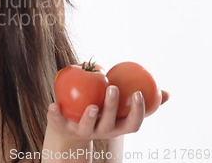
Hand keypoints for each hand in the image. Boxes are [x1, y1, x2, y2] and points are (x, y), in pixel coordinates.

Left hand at [44, 86, 169, 146]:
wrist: (69, 128)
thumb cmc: (100, 111)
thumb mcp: (119, 106)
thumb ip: (141, 99)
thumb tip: (167, 92)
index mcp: (116, 126)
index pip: (131, 124)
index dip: (136, 112)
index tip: (138, 93)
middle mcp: (100, 131)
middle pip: (109, 124)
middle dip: (113, 108)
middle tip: (113, 88)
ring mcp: (81, 131)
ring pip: (87, 126)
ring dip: (90, 116)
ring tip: (92, 105)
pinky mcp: (63, 127)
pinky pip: (58, 121)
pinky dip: (55, 114)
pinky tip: (53, 104)